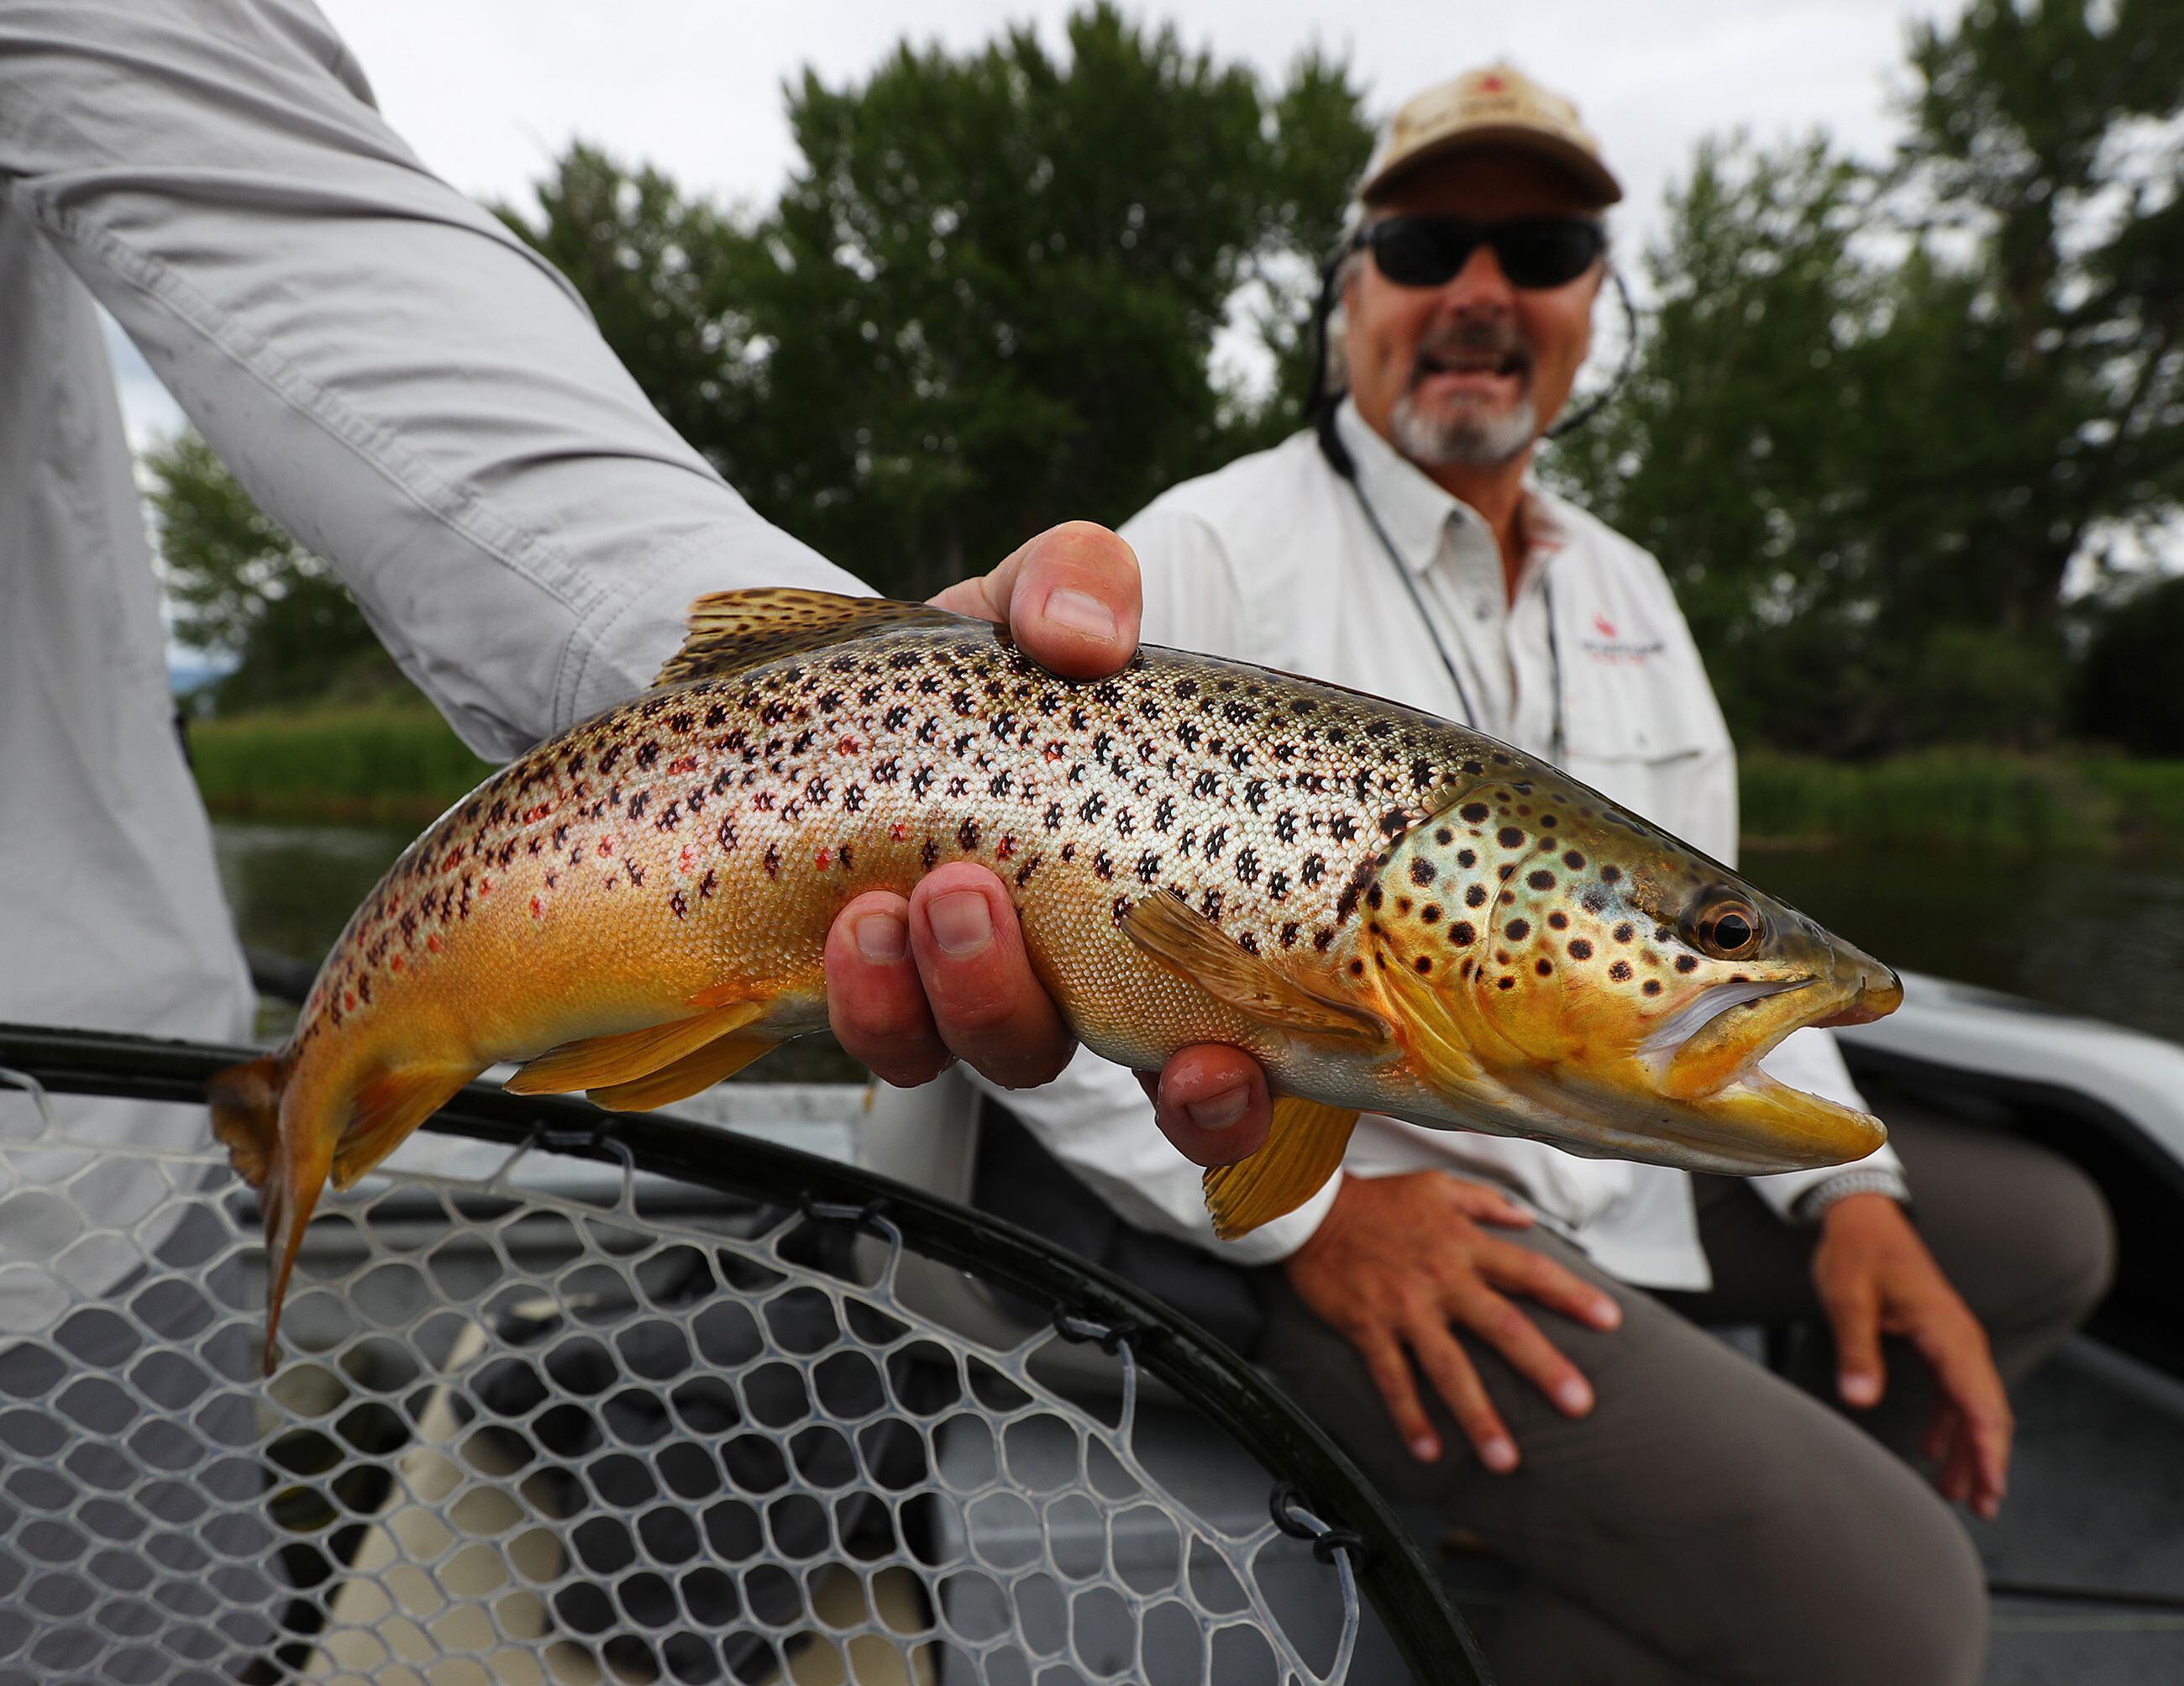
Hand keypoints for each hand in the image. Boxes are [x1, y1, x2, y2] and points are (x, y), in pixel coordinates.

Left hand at [824, 522, 1273, 1148]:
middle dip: (1091, 1043)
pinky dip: (878, 1001)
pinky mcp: (897, 1002)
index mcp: (1187, 900)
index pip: (1260, 1038)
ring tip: (924, 900)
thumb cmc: (986, 665)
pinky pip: (899, 1044)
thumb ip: (1080, 584)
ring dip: (975, 995)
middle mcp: (1112, 970)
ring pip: (1012, 1055)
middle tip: (999, 909)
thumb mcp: (1040, 600)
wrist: (843, 687)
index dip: (1241, 1096)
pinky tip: (858, 930)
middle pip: (1154, 1085)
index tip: (1216, 1069)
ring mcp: (1000, 992)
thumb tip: (1087, 639)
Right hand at [1285, 1171, 1622, 1470]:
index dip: (1571, 1294)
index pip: (1529, 1271)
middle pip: (1502, 1327)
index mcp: (1464, 1244)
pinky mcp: (1369, 1329)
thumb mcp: (1436, 1187)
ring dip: (1478, 1415)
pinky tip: (1430, 1452)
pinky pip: (1393, 1380)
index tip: (1610, 1321)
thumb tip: (1528, 1219)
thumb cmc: (1378, 1200)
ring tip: (1506, 1460)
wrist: (1312, 1210)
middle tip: (1579, 1404)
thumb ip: (1485, 1203)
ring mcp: (1405, 1309)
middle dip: (1543, 1366)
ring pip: (1448, 1368)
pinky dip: (1410, 1418)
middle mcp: (1441, 1279)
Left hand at [1813, 1193, 2012, 1518]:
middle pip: (1986, 1410)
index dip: (1989, 1448)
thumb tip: (1859, 1400)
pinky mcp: (1936, 1340)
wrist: (1861, 1216)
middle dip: (1987, 1460)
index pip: (1979, 1400)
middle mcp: (1959, 1338)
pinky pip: (1952, 1391)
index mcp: (1946, 1331)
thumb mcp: (1847, 1298)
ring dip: (1970, 1448)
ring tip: (1962, 1495)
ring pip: (1972, 1405)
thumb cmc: (1855, 1252)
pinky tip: (1935, 1452)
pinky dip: (1949, 1424)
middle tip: (1983, 1508)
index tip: (1993, 1487)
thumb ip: (1856, 1349)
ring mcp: (1951, 1340)